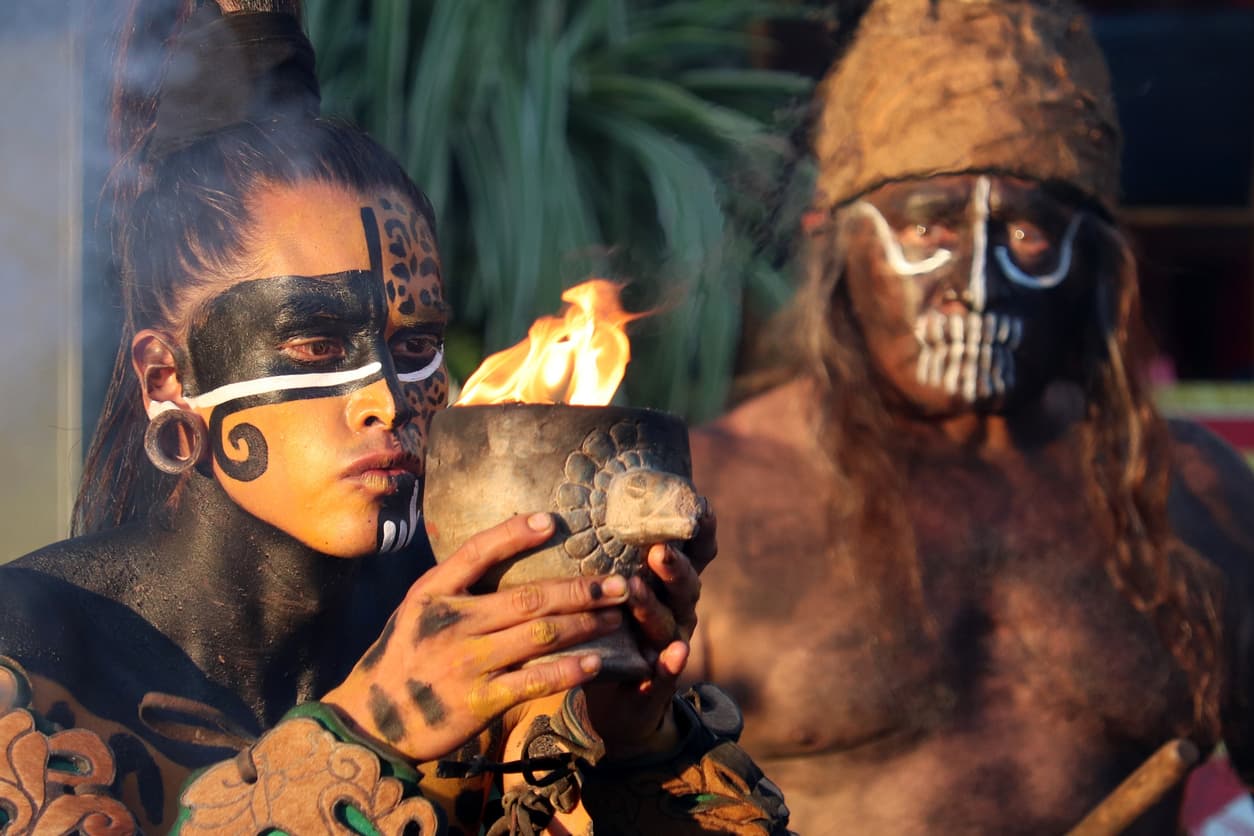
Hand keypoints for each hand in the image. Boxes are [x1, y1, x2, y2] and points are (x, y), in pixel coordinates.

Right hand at [323, 512, 629, 761]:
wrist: (374, 719)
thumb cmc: (404, 655)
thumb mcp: (418, 608)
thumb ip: (455, 583)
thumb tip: (505, 545)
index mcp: (434, 593)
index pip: (477, 552)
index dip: (515, 533)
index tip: (552, 520)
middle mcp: (453, 623)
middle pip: (529, 597)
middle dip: (581, 588)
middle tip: (620, 582)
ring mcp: (468, 662)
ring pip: (541, 635)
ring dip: (585, 624)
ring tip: (616, 616)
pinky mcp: (481, 700)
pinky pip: (535, 680)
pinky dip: (569, 670)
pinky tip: (596, 662)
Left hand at [585, 507, 714, 757]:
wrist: (617, 699)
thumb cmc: (613, 627)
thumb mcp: (616, 587)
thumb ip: (613, 551)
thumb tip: (578, 498)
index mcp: (669, 583)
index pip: (695, 553)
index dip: (701, 531)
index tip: (700, 505)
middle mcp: (677, 610)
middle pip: (685, 584)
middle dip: (673, 566)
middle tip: (657, 550)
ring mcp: (671, 644)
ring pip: (669, 622)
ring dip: (654, 606)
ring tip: (637, 591)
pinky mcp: (659, 682)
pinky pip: (667, 672)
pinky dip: (671, 664)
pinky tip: (673, 654)